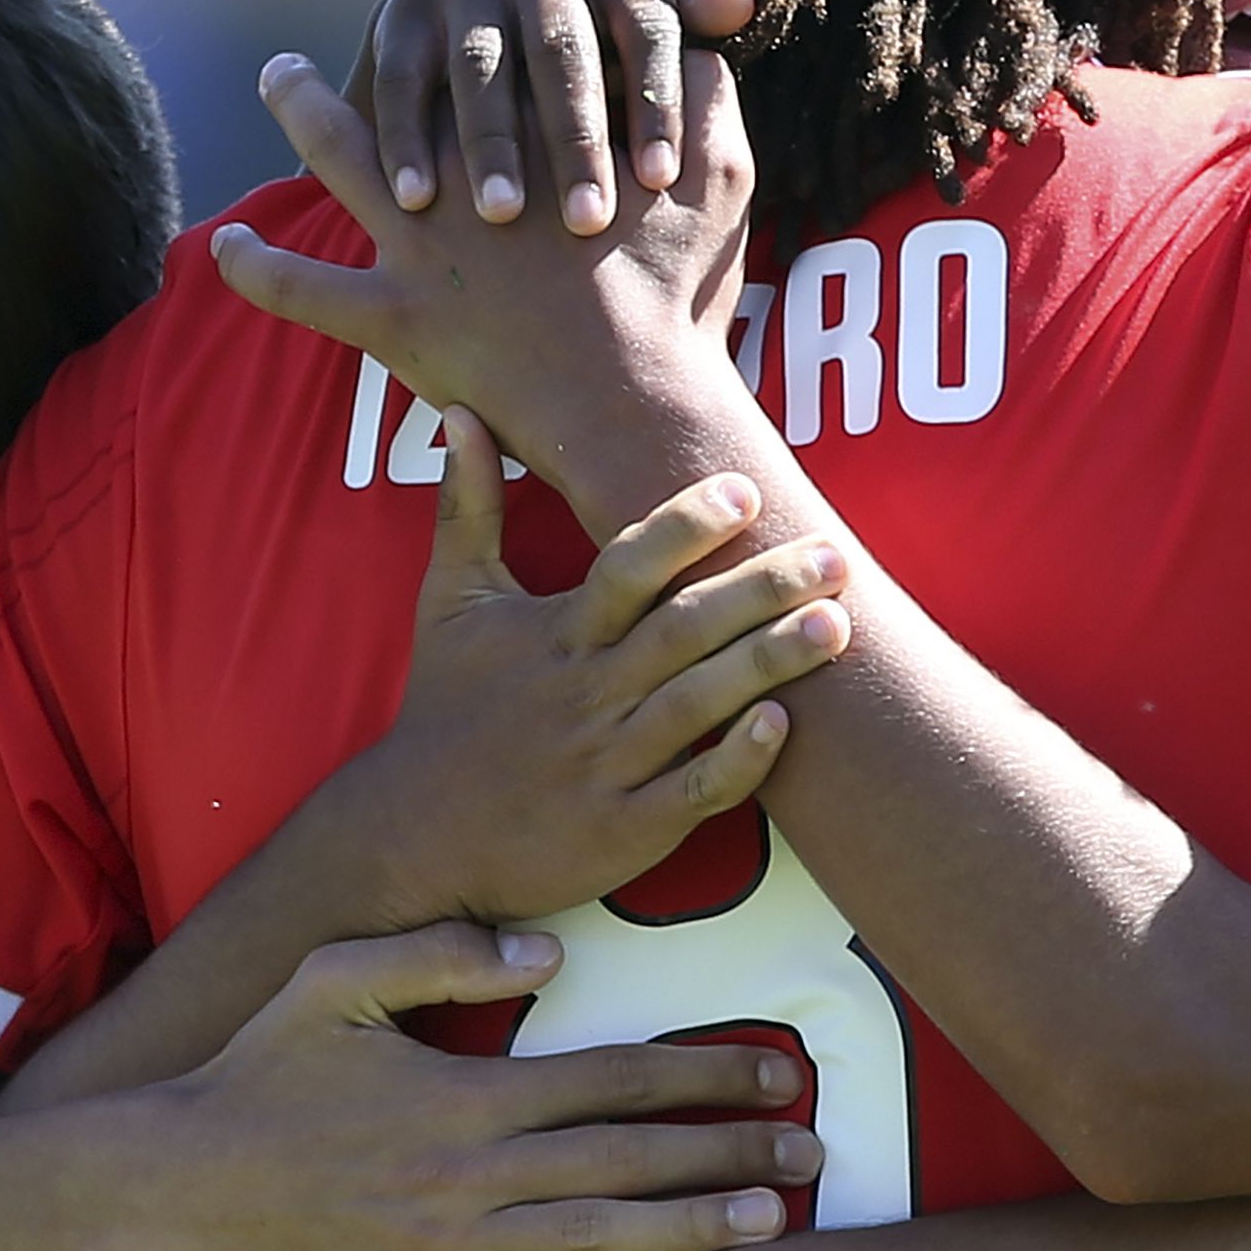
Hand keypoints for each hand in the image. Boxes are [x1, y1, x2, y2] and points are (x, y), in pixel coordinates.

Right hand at [139, 925, 820, 1250]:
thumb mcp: (335, 979)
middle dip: (731, 1150)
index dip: (706, 1069)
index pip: (618, 1075)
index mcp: (471, 1090)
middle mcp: (478, 1169)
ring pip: (600, 1240)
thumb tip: (550, 953)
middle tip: (815, 1147)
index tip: (777, 1067)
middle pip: (633, 1157)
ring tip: (773, 1223)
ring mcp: (454, 1247)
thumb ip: (445, 952)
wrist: (172, 1186)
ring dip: (692, 1232)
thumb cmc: (253, 1079)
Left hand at [211, 16, 759, 503]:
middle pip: (410, 88)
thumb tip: (708, 46)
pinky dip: (259, 269)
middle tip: (335, 26)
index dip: (473, 25)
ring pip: (343, 160)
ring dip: (302, 114)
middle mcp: (471, 174)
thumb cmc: (681, 300)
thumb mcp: (722, 185)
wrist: (638, 401)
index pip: (499, 59)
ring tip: (276, 76)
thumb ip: (711, 104)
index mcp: (544, 138)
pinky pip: (305, 292)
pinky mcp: (395, 318)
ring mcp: (423, 245)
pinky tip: (224, 246)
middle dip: (375, 50)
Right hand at [328, 423, 848, 922]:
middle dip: (759, 589)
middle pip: (681, 630)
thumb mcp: (448, 603)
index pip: (625, 569)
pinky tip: (783, 725)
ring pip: (698, 704)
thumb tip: (459, 414)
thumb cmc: (445, 709)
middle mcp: (585, 692)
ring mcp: (606, 764)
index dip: (682, 529)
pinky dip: (736, 761)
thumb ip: (467, 507)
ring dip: (768, 664)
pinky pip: (691, 793)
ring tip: (835, 623)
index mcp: (556, 635)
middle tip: (831, 552)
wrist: (416, 836)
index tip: (742, 490)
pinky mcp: (623, 829)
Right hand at [358, 0, 760, 234]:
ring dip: (492, 143)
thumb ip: (686, 30)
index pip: (647, 29)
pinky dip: (408, 139)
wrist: (464, 8)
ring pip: (483, 66)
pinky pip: (405, 78)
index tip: (661, 182)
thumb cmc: (584, 45)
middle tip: (588, 223)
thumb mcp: (633, 34)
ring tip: (504, 216)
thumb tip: (740, 1)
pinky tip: (417, 198)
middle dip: (576, 141)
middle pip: (564, 51)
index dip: (656, 103)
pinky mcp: (404, 10)